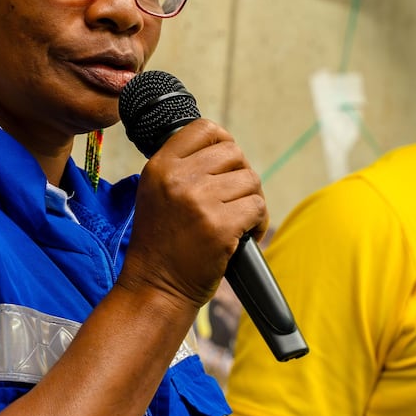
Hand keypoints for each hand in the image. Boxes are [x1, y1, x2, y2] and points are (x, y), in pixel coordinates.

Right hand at [119, 119, 267, 310]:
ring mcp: (200, 201)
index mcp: (160, 166)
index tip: (227, 162)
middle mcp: (178, 179)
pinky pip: (258, 207)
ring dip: (252, 200)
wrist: (156, 287)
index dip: (223, 141)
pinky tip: (246, 235)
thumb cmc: (160, 244)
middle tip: (235, 199)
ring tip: (240, 220)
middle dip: (241, 175)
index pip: (204, 128)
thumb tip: (225, 148)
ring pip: (250, 180)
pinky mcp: (220, 226)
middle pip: (234, 153)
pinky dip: (259, 222)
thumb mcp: (156, 193)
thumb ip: (182, 167)